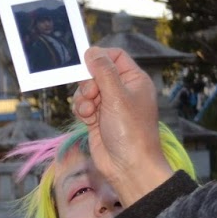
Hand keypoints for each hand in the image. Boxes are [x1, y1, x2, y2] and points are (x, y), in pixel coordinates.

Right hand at [71, 47, 170, 205]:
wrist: (128, 166)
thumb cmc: (130, 130)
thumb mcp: (117, 95)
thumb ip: (103, 71)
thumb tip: (91, 51)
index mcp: (134, 80)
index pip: (115, 56)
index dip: (99, 58)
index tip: (86, 64)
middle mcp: (122, 90)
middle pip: (96, 72)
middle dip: (88, 82)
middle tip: (91, 94)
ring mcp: (109, 105)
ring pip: (87, 90)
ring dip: (82, 98)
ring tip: (89, 111)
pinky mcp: (97, 119)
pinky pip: (83, 105)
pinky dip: (82, 110)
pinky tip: (87, 120)